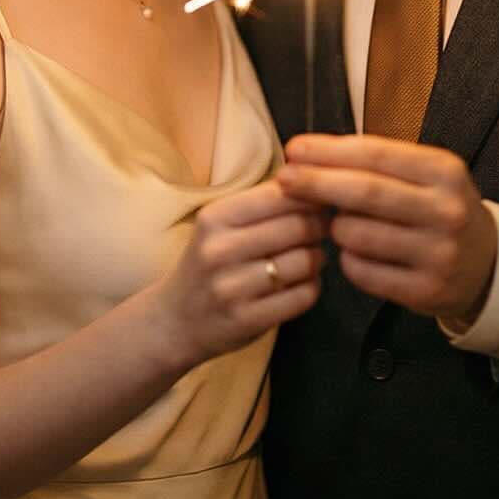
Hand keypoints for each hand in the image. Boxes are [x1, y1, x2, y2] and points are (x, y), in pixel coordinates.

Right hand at [157, 179, 327, 367]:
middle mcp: (220, 250)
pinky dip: (311, 286)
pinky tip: (302, 282)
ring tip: (311, 256)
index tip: (318, 202)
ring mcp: (232, 288)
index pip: (280, 195)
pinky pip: (302, 296)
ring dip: (317, 258)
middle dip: (319, 227)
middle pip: (298, 227)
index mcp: (215, 218)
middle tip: (322, 230)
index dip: (310, 196)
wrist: (176, 319)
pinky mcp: (247, 320)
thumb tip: (312, 178)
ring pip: (305, 262)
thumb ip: (262, 201)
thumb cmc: (209, 261)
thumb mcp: (221, 224)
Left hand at [277, 134, 496, 325]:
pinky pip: (362, 272)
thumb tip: (307, 154)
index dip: (328, 151)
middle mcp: (446, 211)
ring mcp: (438, 254)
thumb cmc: (438, 208)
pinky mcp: (426, 291)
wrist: (487, 264)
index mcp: (444, 171)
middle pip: (364, 192)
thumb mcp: (424, 174)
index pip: (374, 154)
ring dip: (334, 226)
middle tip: (283, 178)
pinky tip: (355, 251)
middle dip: (316, 183)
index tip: (294, 149)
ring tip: (337, 222)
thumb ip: (375, 162)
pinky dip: (348, 259)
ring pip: (357, 235)